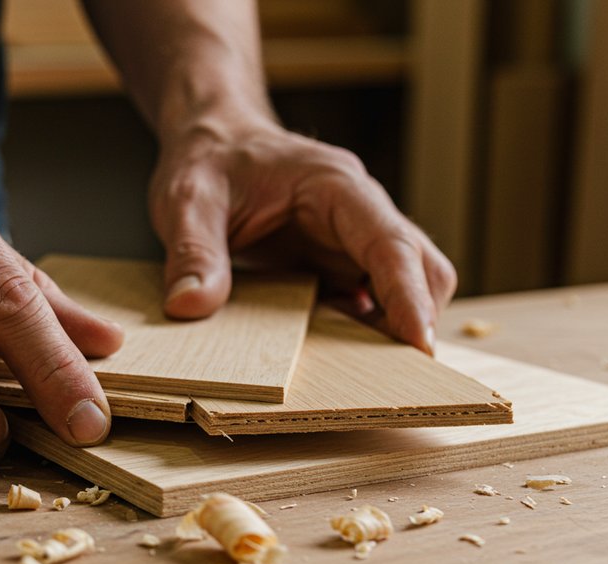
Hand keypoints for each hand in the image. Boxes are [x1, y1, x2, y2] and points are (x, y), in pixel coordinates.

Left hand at [149, 123, 456, 353]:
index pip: (390, 242)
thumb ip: (192, 250)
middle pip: (420, 268)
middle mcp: (358, 214)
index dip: (409, 295)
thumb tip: (190, 305)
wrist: (211, 143)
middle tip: (395, 375)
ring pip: (404, 288)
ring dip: (392, 330)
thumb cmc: (208, 160)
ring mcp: (351, 242)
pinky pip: (369, 302)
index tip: (420, 344)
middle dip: (416, 318)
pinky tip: (335, 361)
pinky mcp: (336, 266)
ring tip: (363, 376)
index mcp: (336, 186)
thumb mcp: (186, 199)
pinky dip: (363, 333)